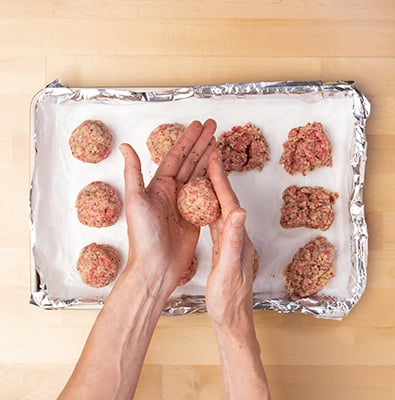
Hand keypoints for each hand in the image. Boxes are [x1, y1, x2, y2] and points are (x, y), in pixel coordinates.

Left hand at [120, 119, 215, 292]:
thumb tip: (126, 146)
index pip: (176, 156)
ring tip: (218, 142)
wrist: (156, 267)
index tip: (198, 126)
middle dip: (201, 143)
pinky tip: (219, 171)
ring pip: (199, 175)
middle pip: (190, 161)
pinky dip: (214, 182)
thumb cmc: (143, 237)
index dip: (188, 140)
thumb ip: (133, 173)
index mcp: (158, 186)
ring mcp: (185, 204)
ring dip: (208, 158)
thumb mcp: (135, 201)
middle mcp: (172, 192)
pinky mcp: (196, 217)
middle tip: (212, 126)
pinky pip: (206, 195)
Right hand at [206, 150, 255, 326]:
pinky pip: (216, 222)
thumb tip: (240, 211)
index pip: (229, 203)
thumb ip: (234, 240)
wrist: (232, 318)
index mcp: (238, 238)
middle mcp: (237, 236)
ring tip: (206, 174)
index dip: (221, 180)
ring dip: (215, 190)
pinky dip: (210, 209)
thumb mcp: (229, 269)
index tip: (214, 158)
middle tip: (211, 157)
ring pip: (222, 209)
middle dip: (218, 177)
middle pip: (227, 201)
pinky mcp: (224, 249)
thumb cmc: (229, 299)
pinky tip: (204, 205)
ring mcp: (231, 242)